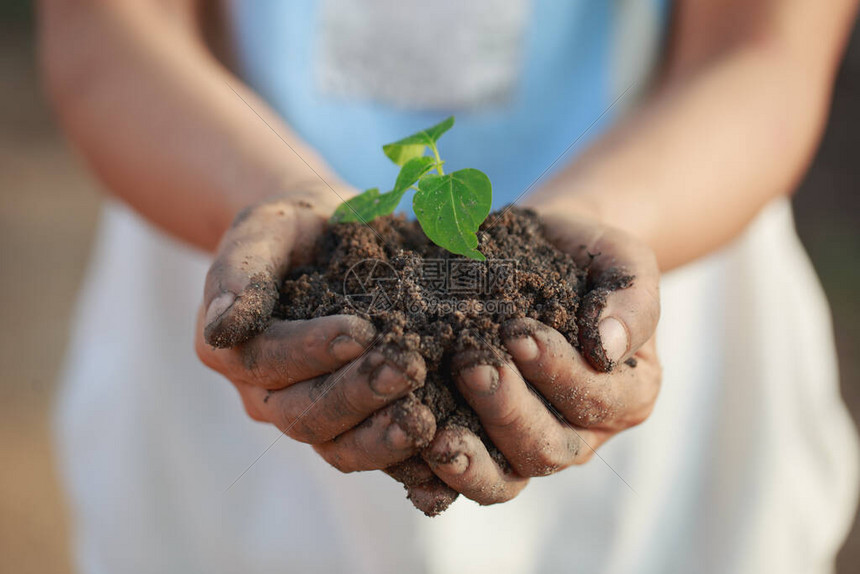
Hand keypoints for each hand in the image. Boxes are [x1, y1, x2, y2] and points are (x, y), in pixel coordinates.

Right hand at [195, 192, 435, 471]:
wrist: (325, 240)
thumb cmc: (293, 229)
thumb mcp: (264, 230)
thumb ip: (241, 270)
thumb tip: (220, 325)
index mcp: (232, 348)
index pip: (266, 359)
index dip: (312, 351)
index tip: (362, 332)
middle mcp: (264, 393)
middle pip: (303, 413)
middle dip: (357, 395)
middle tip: (408, 369)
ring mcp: (308, 414)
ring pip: (337, 445)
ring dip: (381, 437)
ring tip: (426, 422)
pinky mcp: (350, 426)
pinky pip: (373, 453)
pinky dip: (406, 462)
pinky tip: (442, 456)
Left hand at [422, 209, 661, 504]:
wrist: (545, 252)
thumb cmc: (588, 257)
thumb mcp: (623, 263)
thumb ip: (632, 302)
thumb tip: (609, 348)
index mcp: (627, 395)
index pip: (595, 398)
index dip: (556, 372)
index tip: (517, 332)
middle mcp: (585, 433)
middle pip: (547, 446)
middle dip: (505, 409)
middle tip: (469, 365)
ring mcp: (534, 444)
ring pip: (507, 473)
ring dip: (469, 455)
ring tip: (433, 429)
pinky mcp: (489, 446)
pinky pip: (470, 475)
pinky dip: (440, 477)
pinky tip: (411, 462)